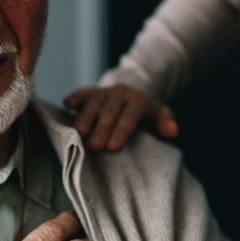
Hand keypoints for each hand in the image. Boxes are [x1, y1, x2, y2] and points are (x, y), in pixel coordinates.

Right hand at [63, 84, 178, 151]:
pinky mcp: (88, 92)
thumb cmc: (143, 114)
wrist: (128, 94)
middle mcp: (119, 94)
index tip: (112, 148)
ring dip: (85, 118)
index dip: (121, 131)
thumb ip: (165, 121)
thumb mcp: (158, 115)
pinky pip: (81, 93)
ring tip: (77, 134)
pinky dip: (74, 98)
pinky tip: (66, 105)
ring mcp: (102, 92)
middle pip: (110, 111)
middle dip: (101, 129)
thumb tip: (173, 132)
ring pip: (93, 103)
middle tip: (93, 148)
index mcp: (137, 101)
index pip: (130, 116)